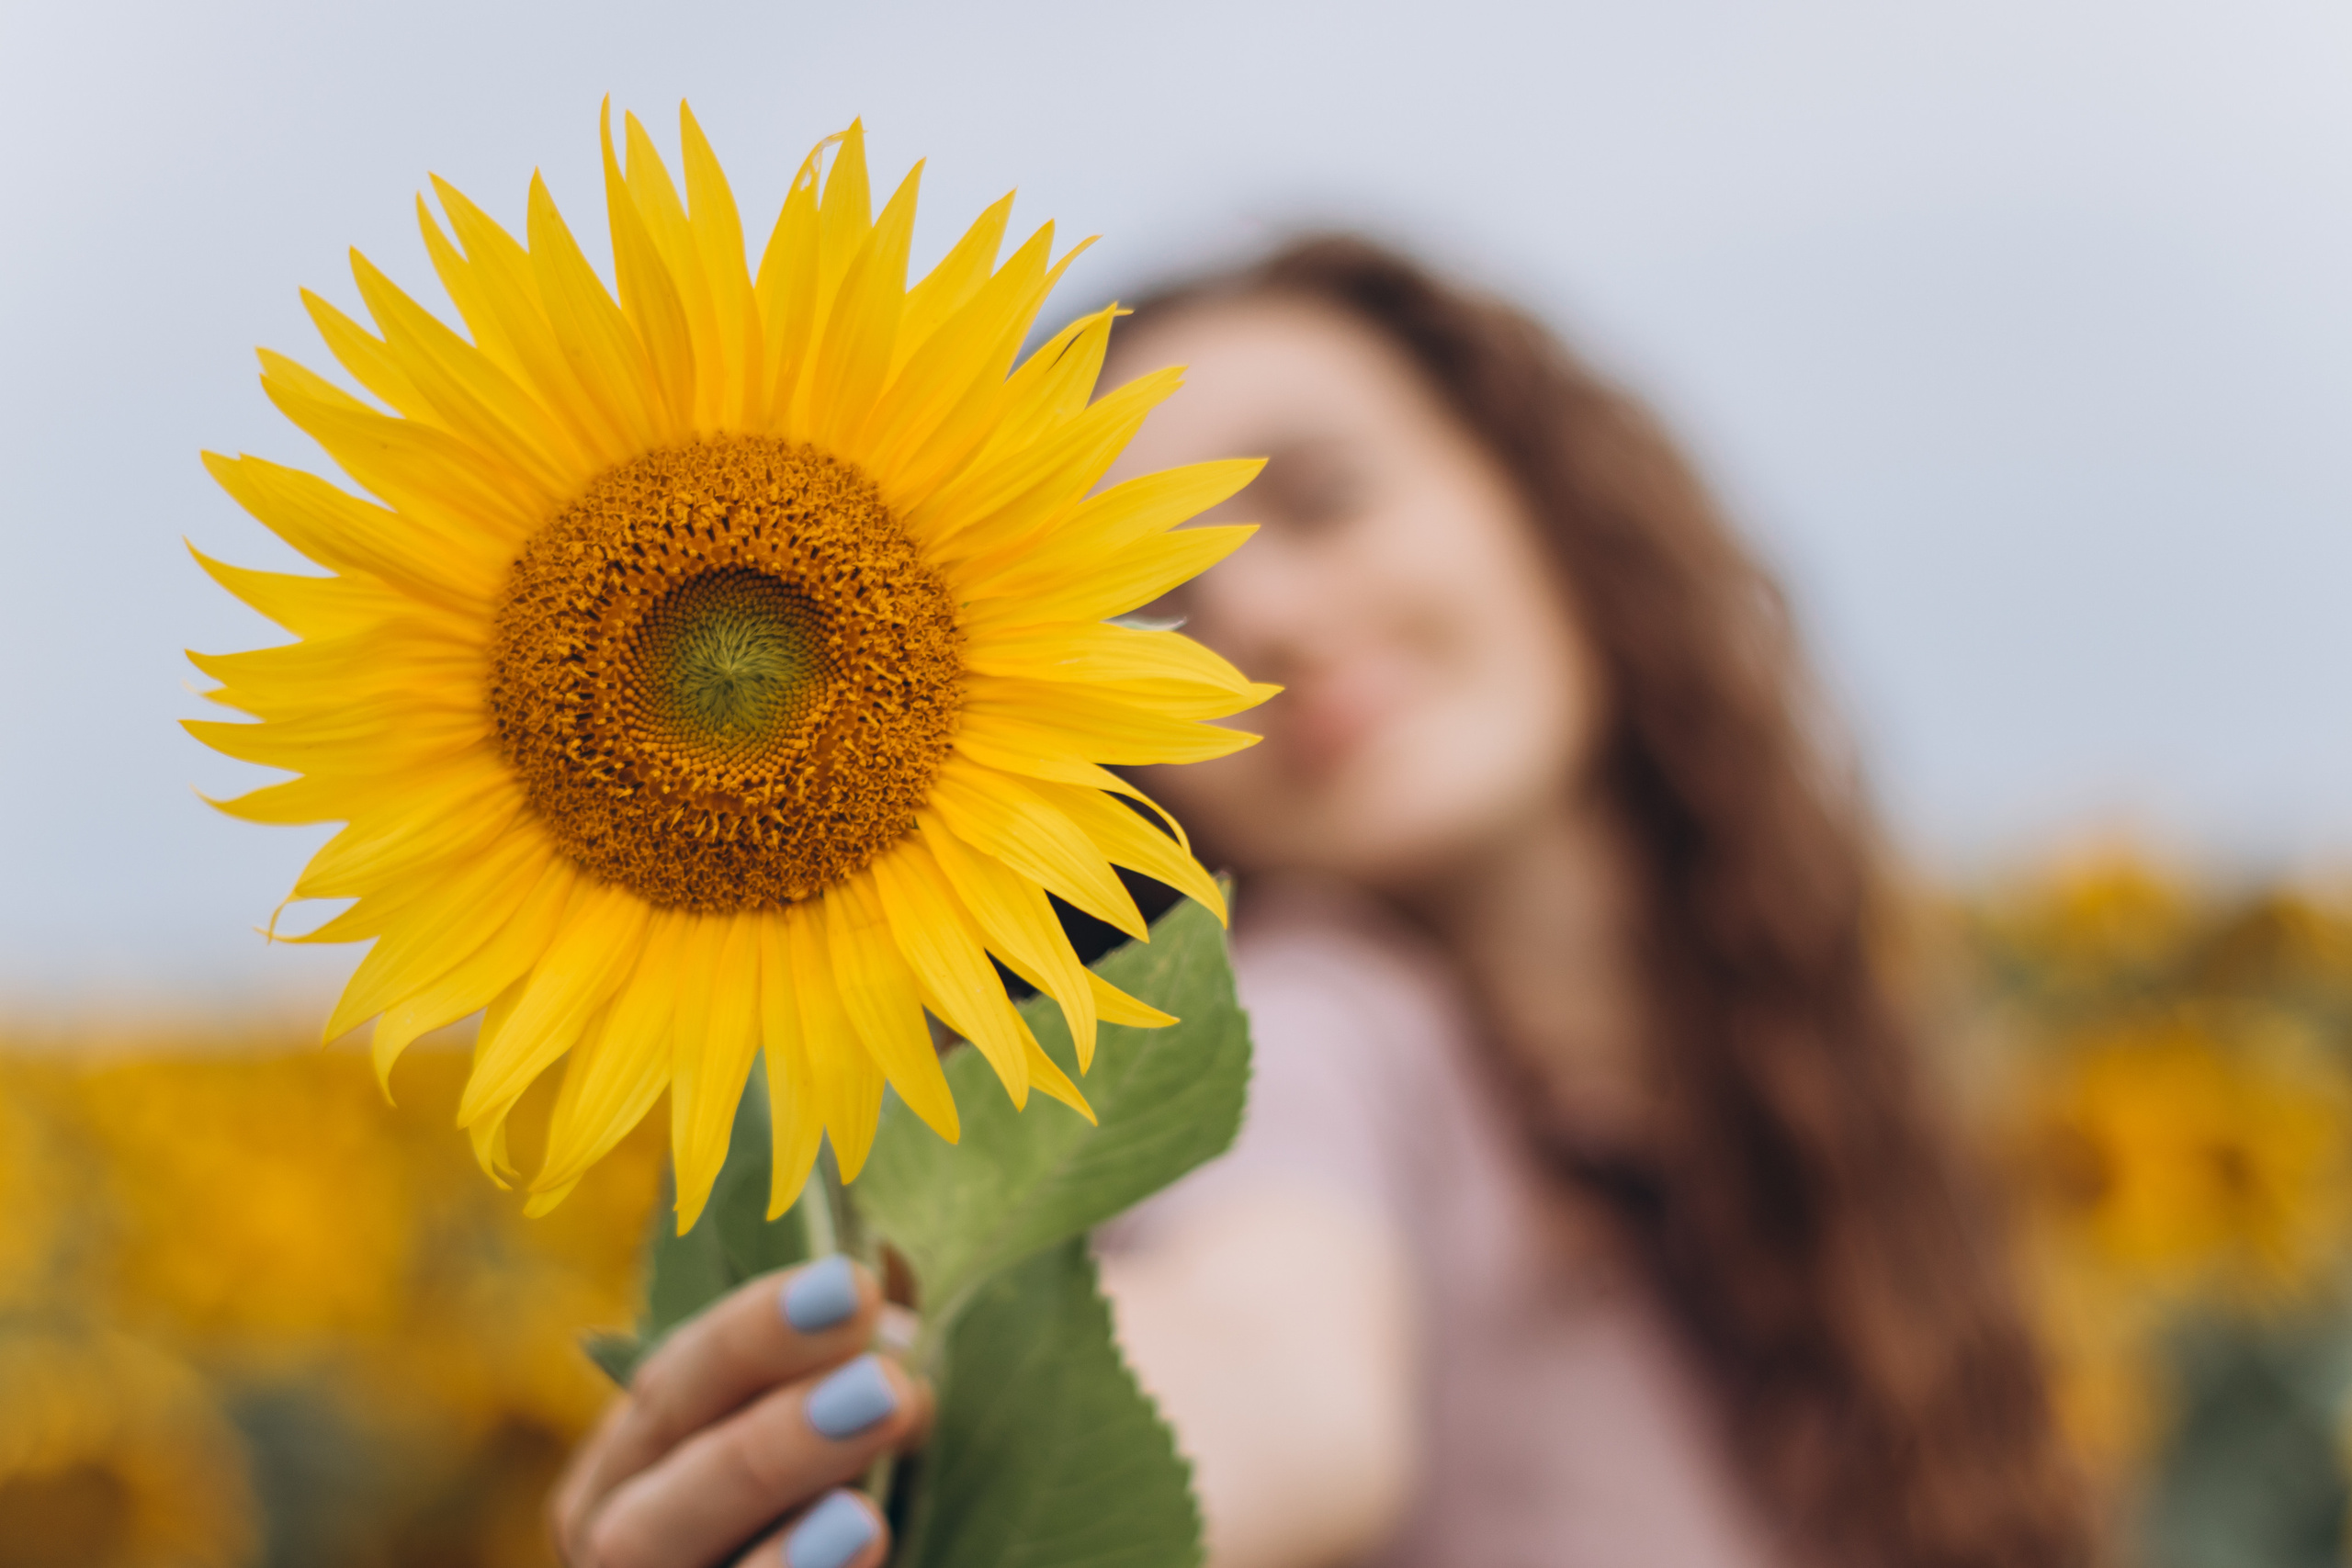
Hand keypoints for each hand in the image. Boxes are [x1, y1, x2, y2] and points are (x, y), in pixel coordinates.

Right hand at [550, 1255, 930, 1567]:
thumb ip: (842, 1368)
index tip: (852, 1287)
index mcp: (628, 1471)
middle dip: (766, 1448)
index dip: (753, 1338)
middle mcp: (616, 1558)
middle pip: (653, 1515)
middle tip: (887, 1389)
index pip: (672, 1393)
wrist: (814, 1563)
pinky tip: (860, 1556)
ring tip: (864, 1516)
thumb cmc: (818, 1497)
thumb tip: (891, 1312)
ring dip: (776, 1564)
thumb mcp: (824, 1431)